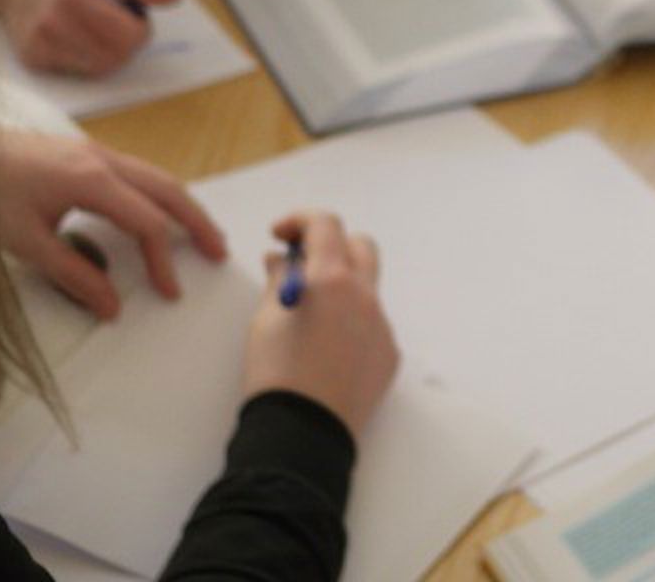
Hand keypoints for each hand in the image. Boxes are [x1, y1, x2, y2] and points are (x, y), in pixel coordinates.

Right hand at [0, 0, 180, 76]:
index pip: (128, 36)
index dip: (140, 30)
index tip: (134, 16)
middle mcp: (52, 23)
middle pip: (115, 57)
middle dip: (126, 44)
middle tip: (117, 23)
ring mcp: (39, 43)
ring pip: (97, 68)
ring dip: (107, 52)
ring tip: (95, 26)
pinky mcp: (32, 58)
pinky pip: (75, 69)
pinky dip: (84, 56)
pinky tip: (74, 34)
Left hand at [0, 128, 227, 319]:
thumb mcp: (25, 242)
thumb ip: (73, 275)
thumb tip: (112, 307)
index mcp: (91, 180)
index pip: (147, 223)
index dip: (163, 260)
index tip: (170, 293)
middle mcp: (101, 159)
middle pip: (167, 189)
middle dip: (196, 222)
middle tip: (219, 252)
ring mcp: (92, 151)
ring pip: (154, 176)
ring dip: (181, 205)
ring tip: (198, 234)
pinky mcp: (80, 152)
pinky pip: (135, 172)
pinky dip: (157, 195)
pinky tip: (154, 213)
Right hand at [243, 212, 398, 437]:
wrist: (303, 433)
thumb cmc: (276, 374)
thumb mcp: (265, 321)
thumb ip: (278, 280)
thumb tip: (283, 260)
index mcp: (332, 281)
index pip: (326, 226)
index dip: (300, 221)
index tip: (280, 235)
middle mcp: (366, 297)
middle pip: (360, 247)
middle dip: (331, 246)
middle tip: (302, 264)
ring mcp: (383, 327)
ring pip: (367, 288)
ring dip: (341, 286)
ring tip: (309, 314)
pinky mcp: (389, 355)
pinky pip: (372, 324)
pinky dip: (351, 320)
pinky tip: (326, 348)